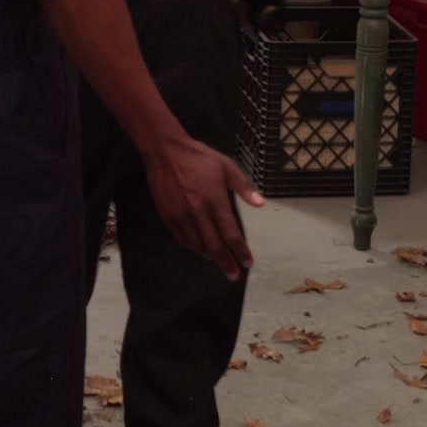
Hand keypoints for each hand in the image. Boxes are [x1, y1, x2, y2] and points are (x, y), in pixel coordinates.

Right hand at [142, 132, 264, 279]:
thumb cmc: (199, 157)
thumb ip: (243, 186)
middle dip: (225, 263)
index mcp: (215, 200)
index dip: (240, 251)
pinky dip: (192, 247)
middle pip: (214, 246)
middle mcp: (198, 212)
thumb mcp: (226, 165)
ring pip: (197, 246)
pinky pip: (181, 239)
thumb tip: (261, 204)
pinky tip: (198, 247)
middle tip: (233, 275)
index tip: (247, 263)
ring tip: (218, 260)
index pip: (231, 234)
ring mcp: (181, 216)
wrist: (165, 152)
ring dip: (209, 256)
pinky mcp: (167, 216)